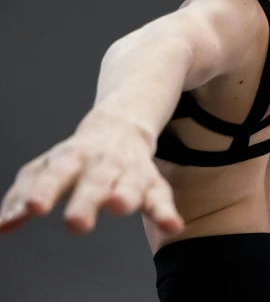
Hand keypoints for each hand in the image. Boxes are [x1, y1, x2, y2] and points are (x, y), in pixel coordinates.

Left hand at [0, 111, 184, 236]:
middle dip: (86, 200)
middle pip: (94, 180)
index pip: (56, 172)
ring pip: (130, 182)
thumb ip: (24, 193)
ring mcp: (128, 170)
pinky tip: (173, 225)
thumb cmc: (78, 153)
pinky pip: (161, 195)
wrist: (122, 122)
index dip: (44, 190)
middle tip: (76, 223)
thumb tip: (3, 224)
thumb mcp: (48, 165)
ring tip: (120, 206)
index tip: (32, 208)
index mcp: (72, 157)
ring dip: (127, 195)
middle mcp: (102, 162)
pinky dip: (167, 211)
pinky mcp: (151, 181)